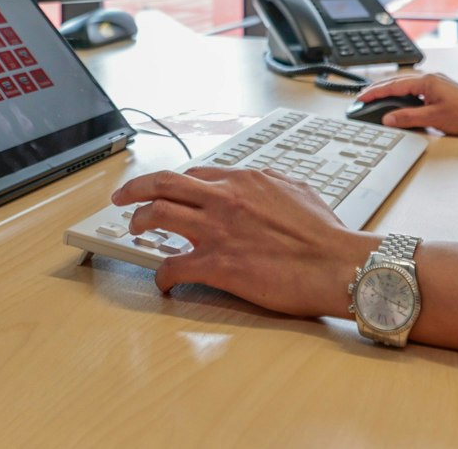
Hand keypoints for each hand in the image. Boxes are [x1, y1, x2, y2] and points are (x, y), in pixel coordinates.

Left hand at [110, 167, 376, 317]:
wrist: (336, 264)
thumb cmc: (324, 235)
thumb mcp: (298, 190)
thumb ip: (272, 181)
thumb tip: (262, 179)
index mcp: (243, 180)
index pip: (193, 175)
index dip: (172, 183)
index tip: (163, 190)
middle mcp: (223, 198)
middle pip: (162, 184)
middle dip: (134, 189)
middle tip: (121, 198)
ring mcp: (216, 230)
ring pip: (157, 215)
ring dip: (138, 222)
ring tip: (134, 232)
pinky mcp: (216, 264)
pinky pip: (172, 267)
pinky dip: (162, 276)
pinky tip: (164, 283)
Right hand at [356, 71, 457, 135]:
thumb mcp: (433, 119)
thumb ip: (408, 118)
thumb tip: (388, 118)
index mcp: (427, 82)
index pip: (393, 86)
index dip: (375, 92)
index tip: (361, 98)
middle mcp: (431, 80)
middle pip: (398, 82)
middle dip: (379, 90)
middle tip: (364, 98)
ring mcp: (437, 85)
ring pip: (407, 86)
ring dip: (391, 92)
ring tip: (377, 100)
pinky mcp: (442, 92)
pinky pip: (416, 91)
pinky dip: (403, 96)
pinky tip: (402, 104)